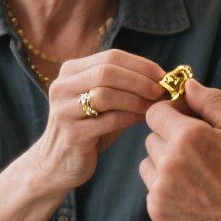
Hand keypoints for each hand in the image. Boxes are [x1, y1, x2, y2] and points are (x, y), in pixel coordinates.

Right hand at [30, 50, 164, 191]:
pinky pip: (107, 120)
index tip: (163, 75)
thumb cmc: (89, 128)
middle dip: (139, 80)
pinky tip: (142, 120)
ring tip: (155, 107)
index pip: (111, 57)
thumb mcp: (103, 101)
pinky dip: (130, 117)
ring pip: (105, 94)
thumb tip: (163, 78)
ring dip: (136, 99)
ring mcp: (63, 110)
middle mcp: (62, 86)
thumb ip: (124, 86)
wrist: (57, 163)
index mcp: (70, 71)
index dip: (140, 64)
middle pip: (107, 71)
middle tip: (160, 91)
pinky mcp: (71, 134)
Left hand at [139, 79, 220, 220]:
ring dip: (166, 162)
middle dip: (171, 138)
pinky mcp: (158, 212)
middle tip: (201, 151)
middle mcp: (168, 162)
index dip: (172, 113)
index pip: (156, 112)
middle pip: (152, 137)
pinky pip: (152, 188)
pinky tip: (194, 193)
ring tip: (198, 173)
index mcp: (188, 136)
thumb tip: (188, 85)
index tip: (190, 121)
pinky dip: (167, 187)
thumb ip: (212, 102)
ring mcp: (160, 189)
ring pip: (149, 162)